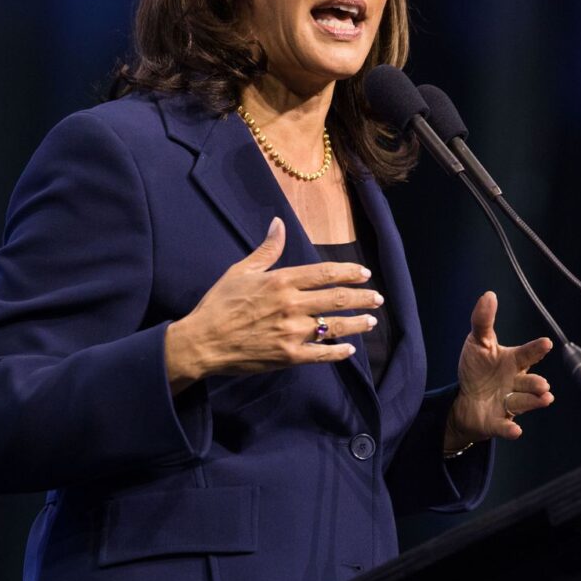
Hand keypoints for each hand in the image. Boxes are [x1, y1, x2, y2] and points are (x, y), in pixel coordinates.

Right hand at [165, 217, 383, 392]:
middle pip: (338, 299)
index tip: (364, 274)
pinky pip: (321, 355)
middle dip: (363, 297)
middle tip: (377, 297)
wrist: (203, 341)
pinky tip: (350, 349)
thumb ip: (266, 250)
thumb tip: (279, 224)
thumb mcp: (241, 271)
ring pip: (335, 327)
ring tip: (371, 321)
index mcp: (282, 281)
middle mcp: (292, 305)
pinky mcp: (289, 356)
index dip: (349, 272)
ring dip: (358, 323)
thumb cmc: (219, 303)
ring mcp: (292, 332)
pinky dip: (339, 352)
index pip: (325, 273)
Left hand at [444, 291, 553, 449]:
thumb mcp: (477, 342)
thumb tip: (489, 295)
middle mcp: (515, 383)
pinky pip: (504, 426)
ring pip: (523, 403)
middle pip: (529, 383)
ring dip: (532, 402)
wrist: (465, 400)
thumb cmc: (477, 369)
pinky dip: (510, 429)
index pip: (527, 354)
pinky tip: (515, 430)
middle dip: (536, 384)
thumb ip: (483, 321)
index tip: (546, 343)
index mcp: (513, 361)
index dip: (536, 349)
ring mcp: (508, 403)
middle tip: (543, 385)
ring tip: (543, 398)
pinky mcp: (497, 421)